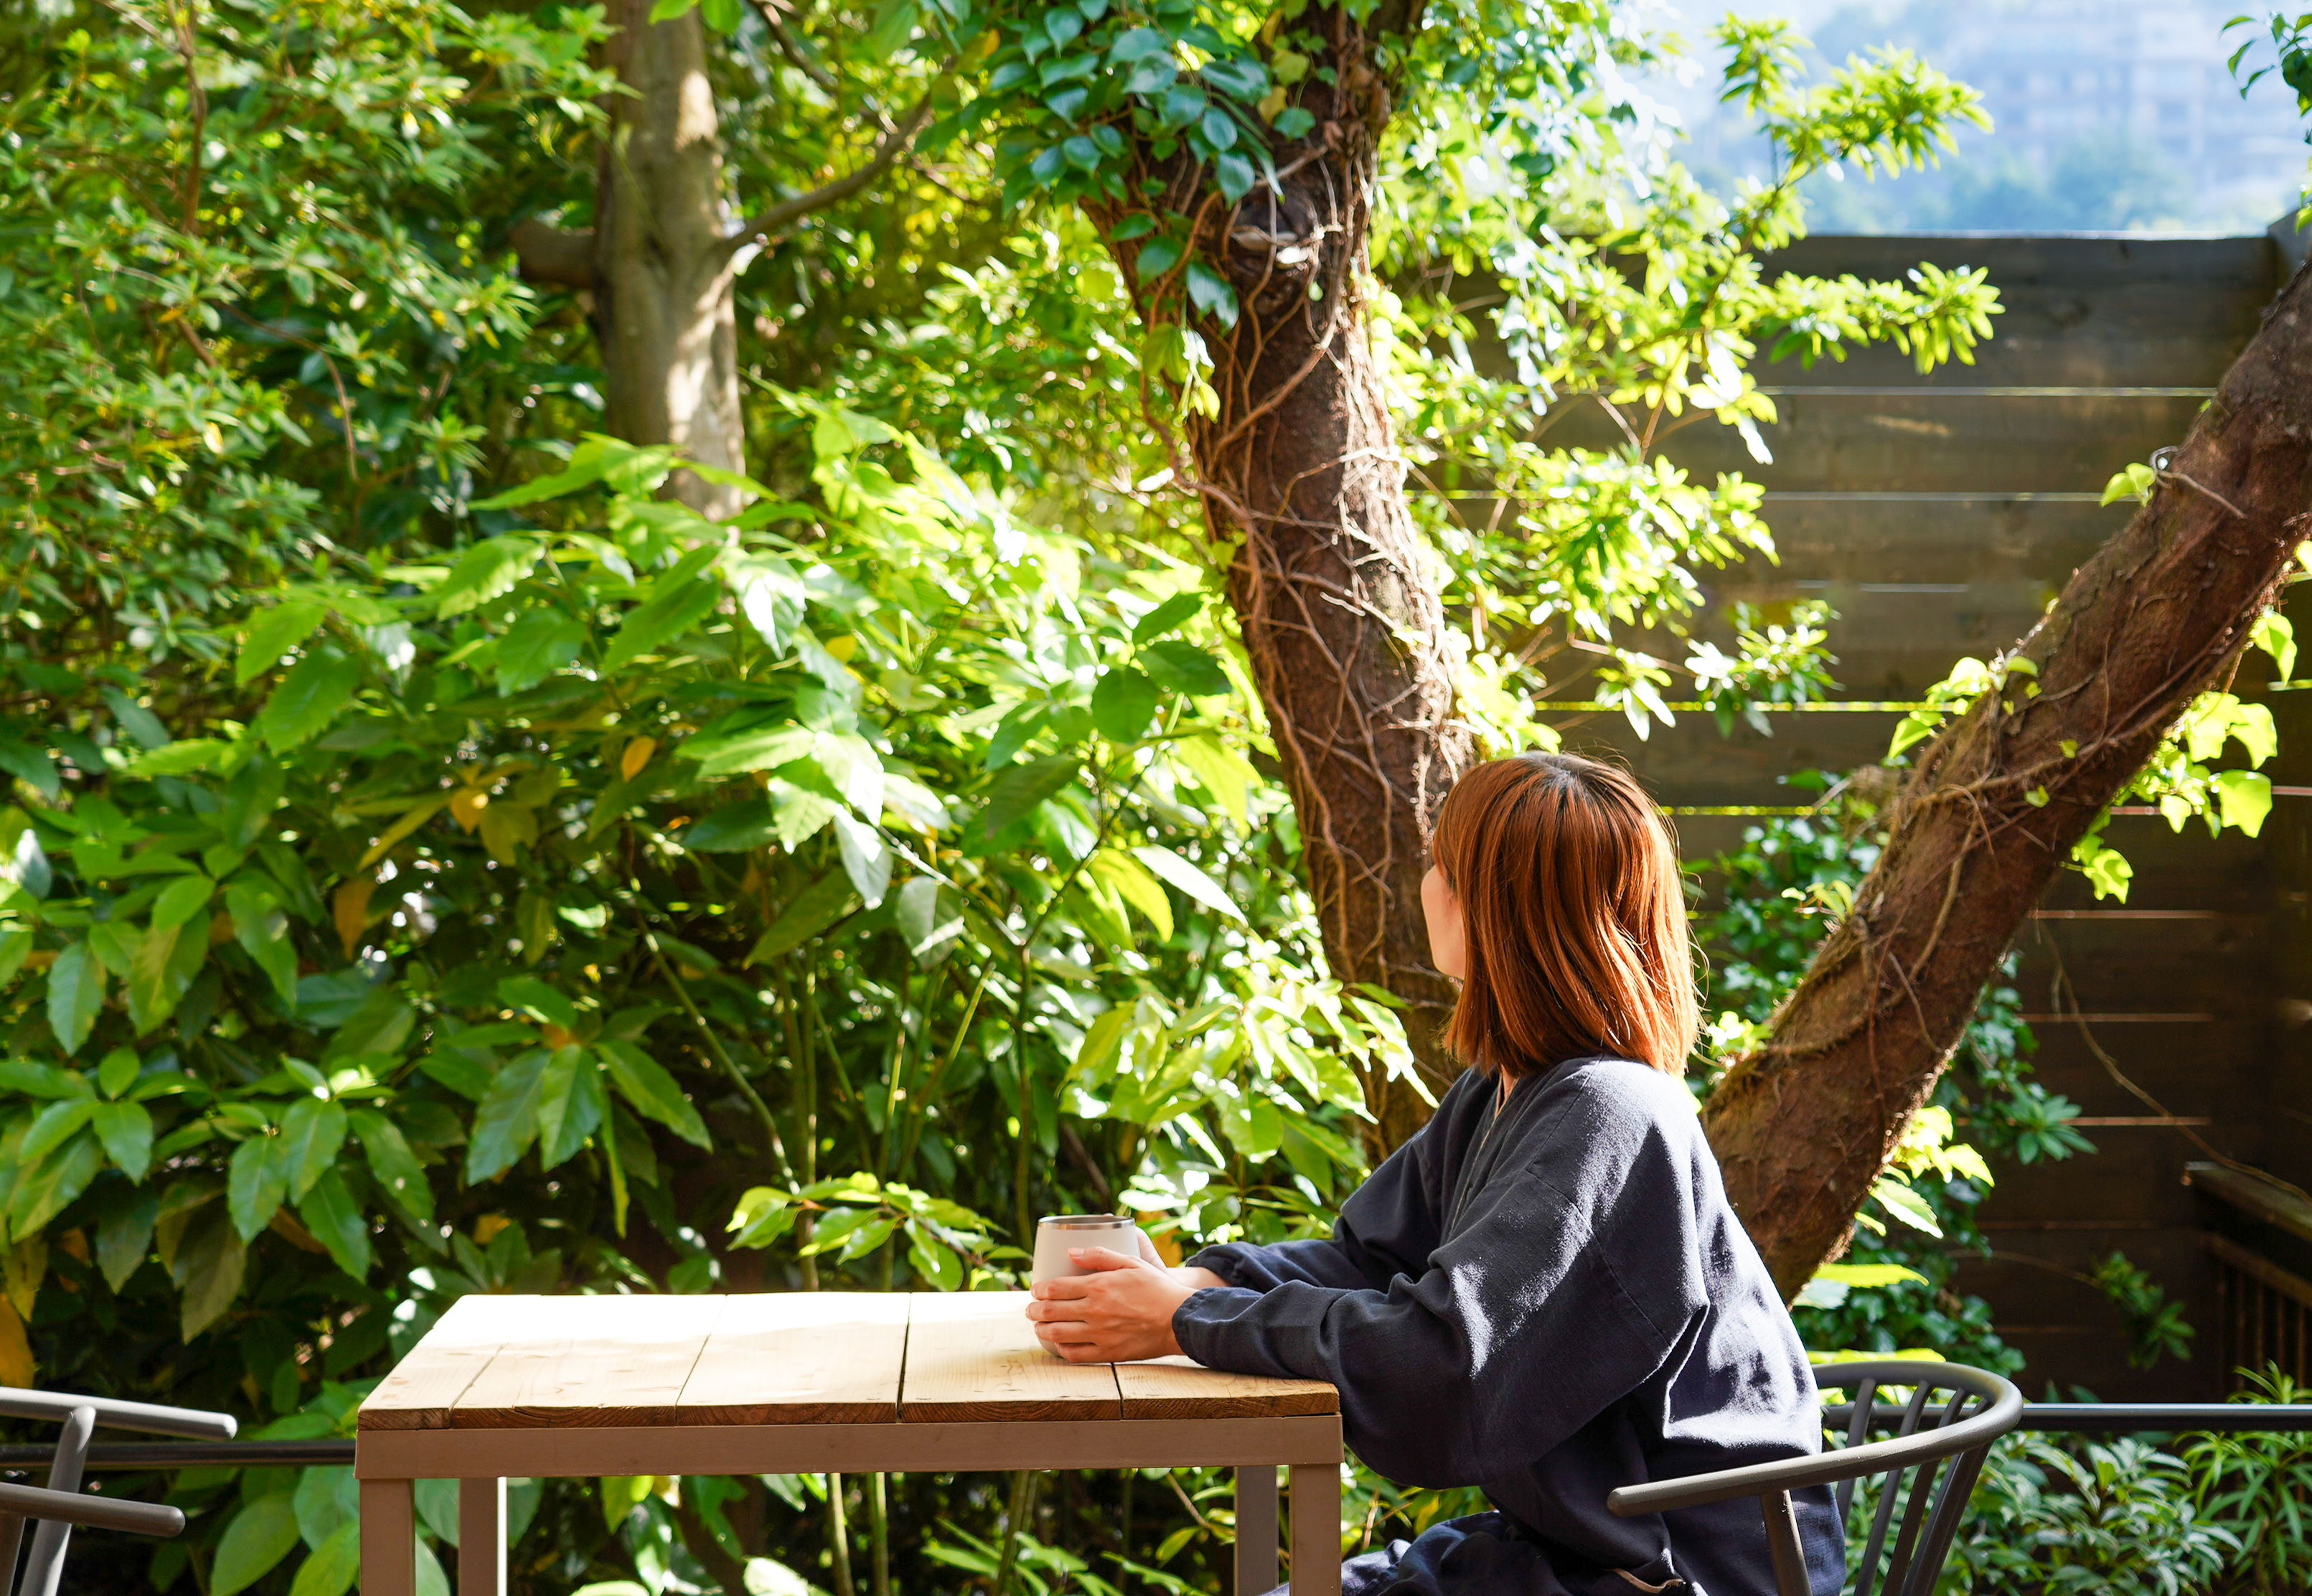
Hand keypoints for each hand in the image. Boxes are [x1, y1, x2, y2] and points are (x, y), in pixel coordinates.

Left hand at [1025, 1246, 1206, 1362]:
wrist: (1179, 1320)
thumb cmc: (1157, 1289)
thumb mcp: (1131, 1262)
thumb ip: (1100, 1255)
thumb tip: (1072, 1251)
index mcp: (1099, 1286)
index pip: (1055, 1288)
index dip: (1039, 1289)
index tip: (1035, 1289)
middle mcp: (1095, 1311)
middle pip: (1051, 1311)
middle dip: (1034, 1310)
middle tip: (1030, 1309)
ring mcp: (1100, 1335)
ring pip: (1058, 1334)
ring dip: (1042, 1329)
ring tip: (1039, 1326)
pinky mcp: (1108, 1354)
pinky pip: (1075, 1355)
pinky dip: (1062, 1350)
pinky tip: (1060, 1344)